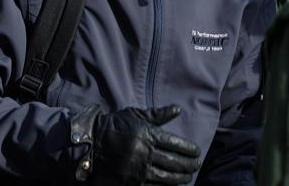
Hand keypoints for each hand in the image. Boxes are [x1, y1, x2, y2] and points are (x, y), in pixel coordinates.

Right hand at [76, 105, 200, 184]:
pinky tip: (173, 185)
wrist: (92, 141)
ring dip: (181, 178)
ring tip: (189, 176)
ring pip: (167, 177)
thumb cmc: (115, 125)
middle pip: (175, 162)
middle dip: (189, 165)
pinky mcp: (132, 181)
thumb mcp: (136, 115)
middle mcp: (145, 152)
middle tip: (197, 165)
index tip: (197, 151)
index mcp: (148, 134)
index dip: (189, 149)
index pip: (176, 144)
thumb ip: (158, 114)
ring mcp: (139, 169)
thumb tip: (178, 109)